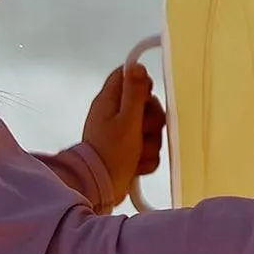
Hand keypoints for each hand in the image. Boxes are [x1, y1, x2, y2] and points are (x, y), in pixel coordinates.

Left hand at [82, 61, 165, 205]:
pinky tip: (136, 165)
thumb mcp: (127, 120)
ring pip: (151, 130)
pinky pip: (149, 149)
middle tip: (142, 131)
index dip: (142, 82)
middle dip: (152, 120)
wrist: (101, 188)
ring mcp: (123, 135)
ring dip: (150, 144)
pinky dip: (146, 159)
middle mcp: (116, 115)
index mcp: (109, 101)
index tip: (146, 96)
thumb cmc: (111, 153)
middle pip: (146, 104)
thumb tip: (136, 65)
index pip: (126, 75)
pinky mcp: (130, 152)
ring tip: (136, 154)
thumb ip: (134, 93)